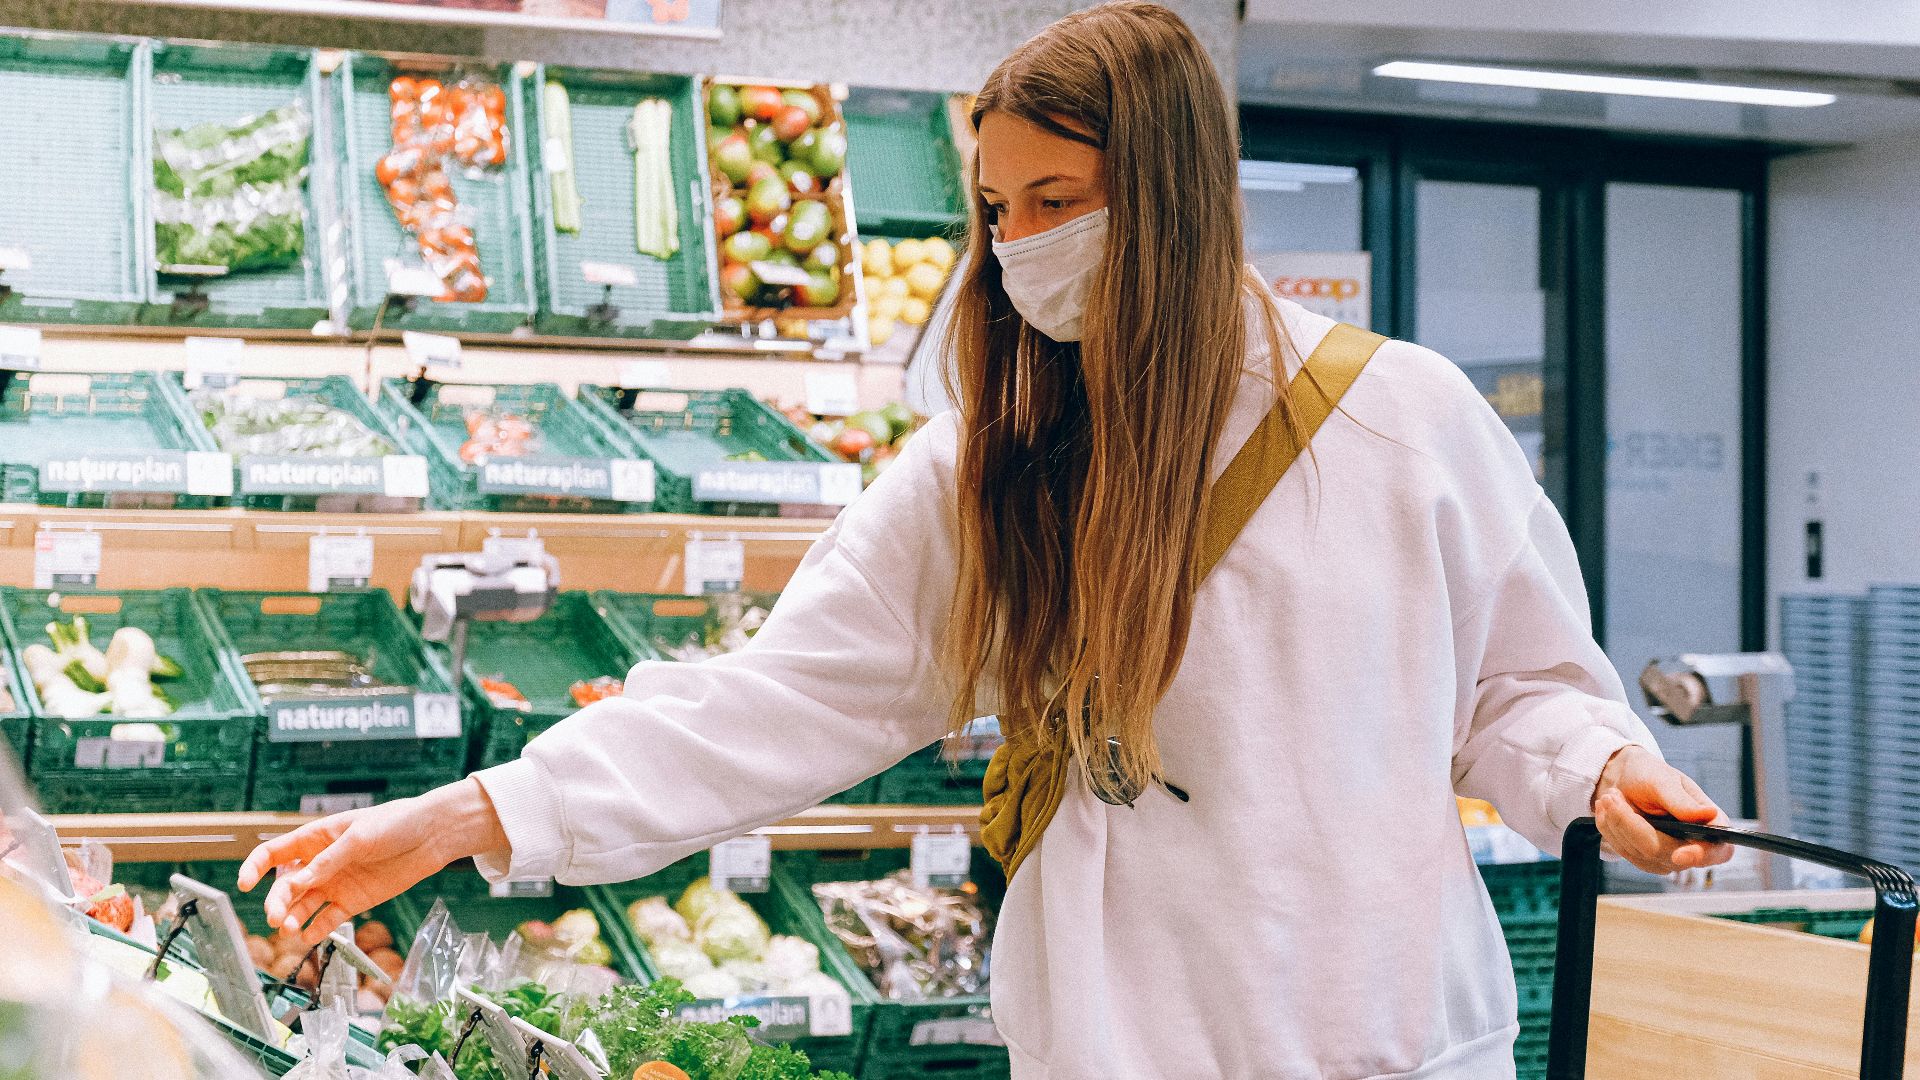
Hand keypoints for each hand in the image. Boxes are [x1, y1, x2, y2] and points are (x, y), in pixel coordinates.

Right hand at [238, 777, 508, 949]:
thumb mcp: (359, 838)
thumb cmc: (396, 823)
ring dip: (293, 918)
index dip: (255, 868)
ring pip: (303, 906)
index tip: (244, 884)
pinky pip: (328, 919)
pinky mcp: (353, 901)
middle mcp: (321, 863)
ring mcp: (336, 884)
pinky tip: (309, 937)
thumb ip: (328, 862)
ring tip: (291, 929)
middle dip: (278, 902)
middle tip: (278, 918)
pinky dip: (317, 930)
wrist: (433, 835)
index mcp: (316, 838)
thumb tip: (298, 883)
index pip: (274, 854)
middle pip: (286, 886)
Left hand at [1592, 745, 1734, 874]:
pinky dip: (1609, 828)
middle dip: (1630, 823)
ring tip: (1610, 797)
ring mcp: (1668, 857)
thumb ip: (1682, 800)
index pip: (1716, 851)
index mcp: (1710, 824)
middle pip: (1662, 851)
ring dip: (1616, 822)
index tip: (1679, 855)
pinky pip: (1623, 851)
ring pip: (1638, 852)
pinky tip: (1607, 810)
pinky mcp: (1646, 860)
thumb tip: (1708, 814)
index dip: (1701, 855)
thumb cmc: (1649, 775)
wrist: (1623, 779)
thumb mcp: (1664, 780)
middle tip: (1611, 797)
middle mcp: (1692, 846)